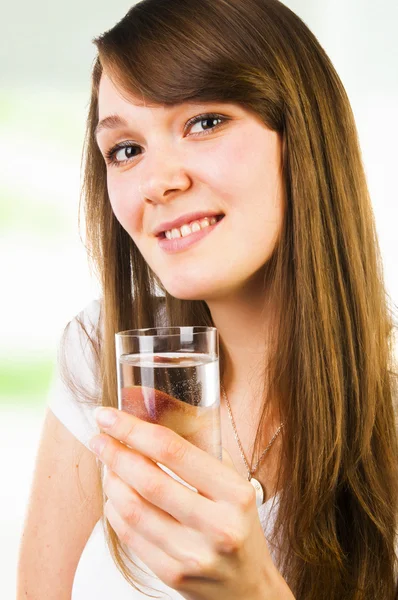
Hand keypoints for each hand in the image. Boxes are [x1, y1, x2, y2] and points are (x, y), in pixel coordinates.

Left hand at [89, 407, 293, 599]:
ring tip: (106, 464)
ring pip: (133, 509)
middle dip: (115, 452)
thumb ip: (196, 442)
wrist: (247, 584)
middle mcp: (218, 526)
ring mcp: (194, 555)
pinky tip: (115, 495)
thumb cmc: (236, 520)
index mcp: (235, 493)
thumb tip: (148, 403)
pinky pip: (129, 536)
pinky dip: (114, 510)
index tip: (109, 416)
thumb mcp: (230, 478)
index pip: (174, 451)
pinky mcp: (173, 575)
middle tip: (99, 437)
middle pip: (149, 480)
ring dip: (111, 481)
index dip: (135, 430)